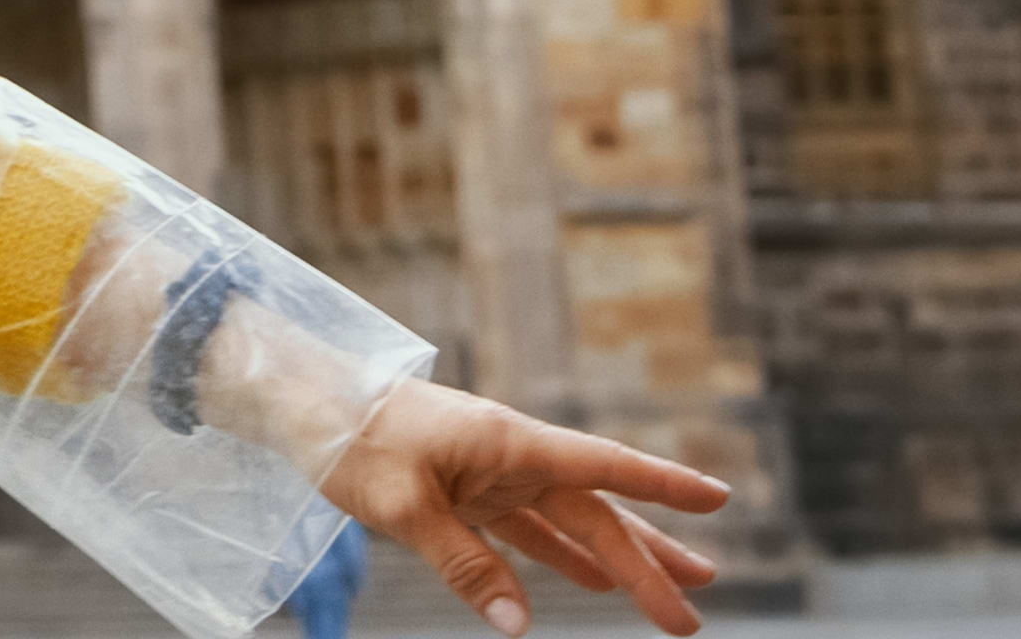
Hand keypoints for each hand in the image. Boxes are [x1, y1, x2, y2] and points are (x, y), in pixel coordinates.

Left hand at [316, 376, 728, 636]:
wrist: (302, 402)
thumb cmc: (350, 439)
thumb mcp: (402, 505)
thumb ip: (462, 562)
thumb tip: (516, 624)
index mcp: (507, 442)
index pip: (601, 464)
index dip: (661, 483)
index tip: (719, 499)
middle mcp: (510, 454)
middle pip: (595, 511)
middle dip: (648, 561)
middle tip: (694, 612)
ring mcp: (490, 472)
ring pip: (571, 521)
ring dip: (618, 559)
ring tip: (673, 597)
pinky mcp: (465, 490)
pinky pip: (529, 528)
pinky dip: (562, 556)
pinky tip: (593, 584)